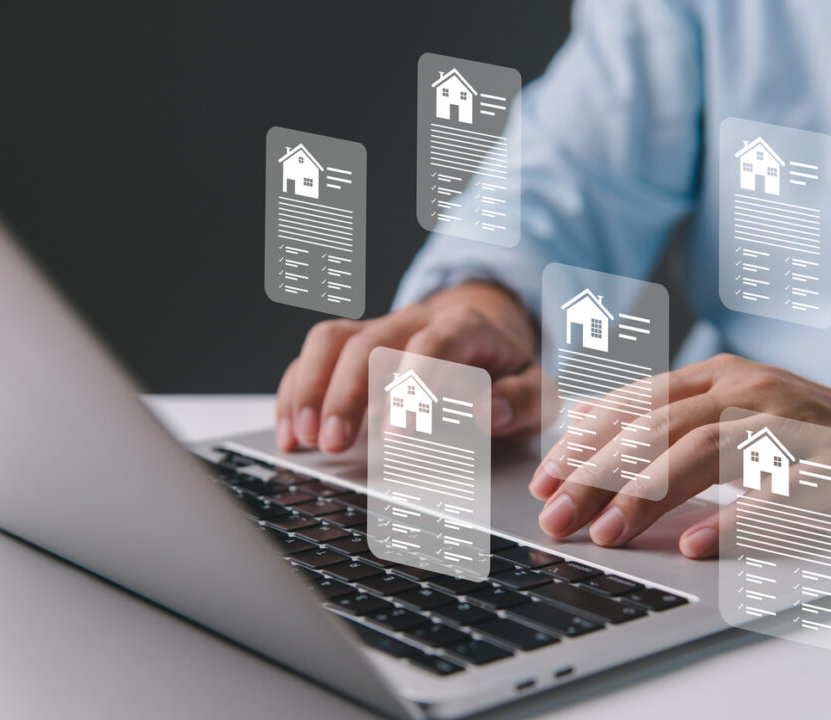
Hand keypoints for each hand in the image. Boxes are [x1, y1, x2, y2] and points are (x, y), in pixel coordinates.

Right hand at [275, 283, 539, 451]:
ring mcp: (380, 328)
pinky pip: (315, 354)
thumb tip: (489, 413)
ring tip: (304, 437)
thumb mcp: (538, 388)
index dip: (412, 385)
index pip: (434, 344)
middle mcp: (416, 320)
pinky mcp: (354, 343)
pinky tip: (292, 431)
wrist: (485, 333)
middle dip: (348, 393)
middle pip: (371, 341)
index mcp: (466, 326)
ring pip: (333, 339)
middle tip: (335, 443)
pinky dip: (296, 390)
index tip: (396, 434)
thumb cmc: (507, 370)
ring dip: (312, 388)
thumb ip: (522, 401)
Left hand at [529, 354, 830, 556]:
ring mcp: (785, 423)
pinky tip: (695, 544)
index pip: (633, 405)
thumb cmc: (796, 429)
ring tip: (609, 535)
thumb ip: (654, 408)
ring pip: (702, 453)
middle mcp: (743, 391)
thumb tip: (581, 412)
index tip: (544, 482)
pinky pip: (773, 491)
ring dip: (647, 496)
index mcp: (713, 378)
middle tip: (558, 517)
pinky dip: (731, 519)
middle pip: (656, 429)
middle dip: (598, 475)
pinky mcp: (826, 465)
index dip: (583, 443)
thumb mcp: (721, 405)